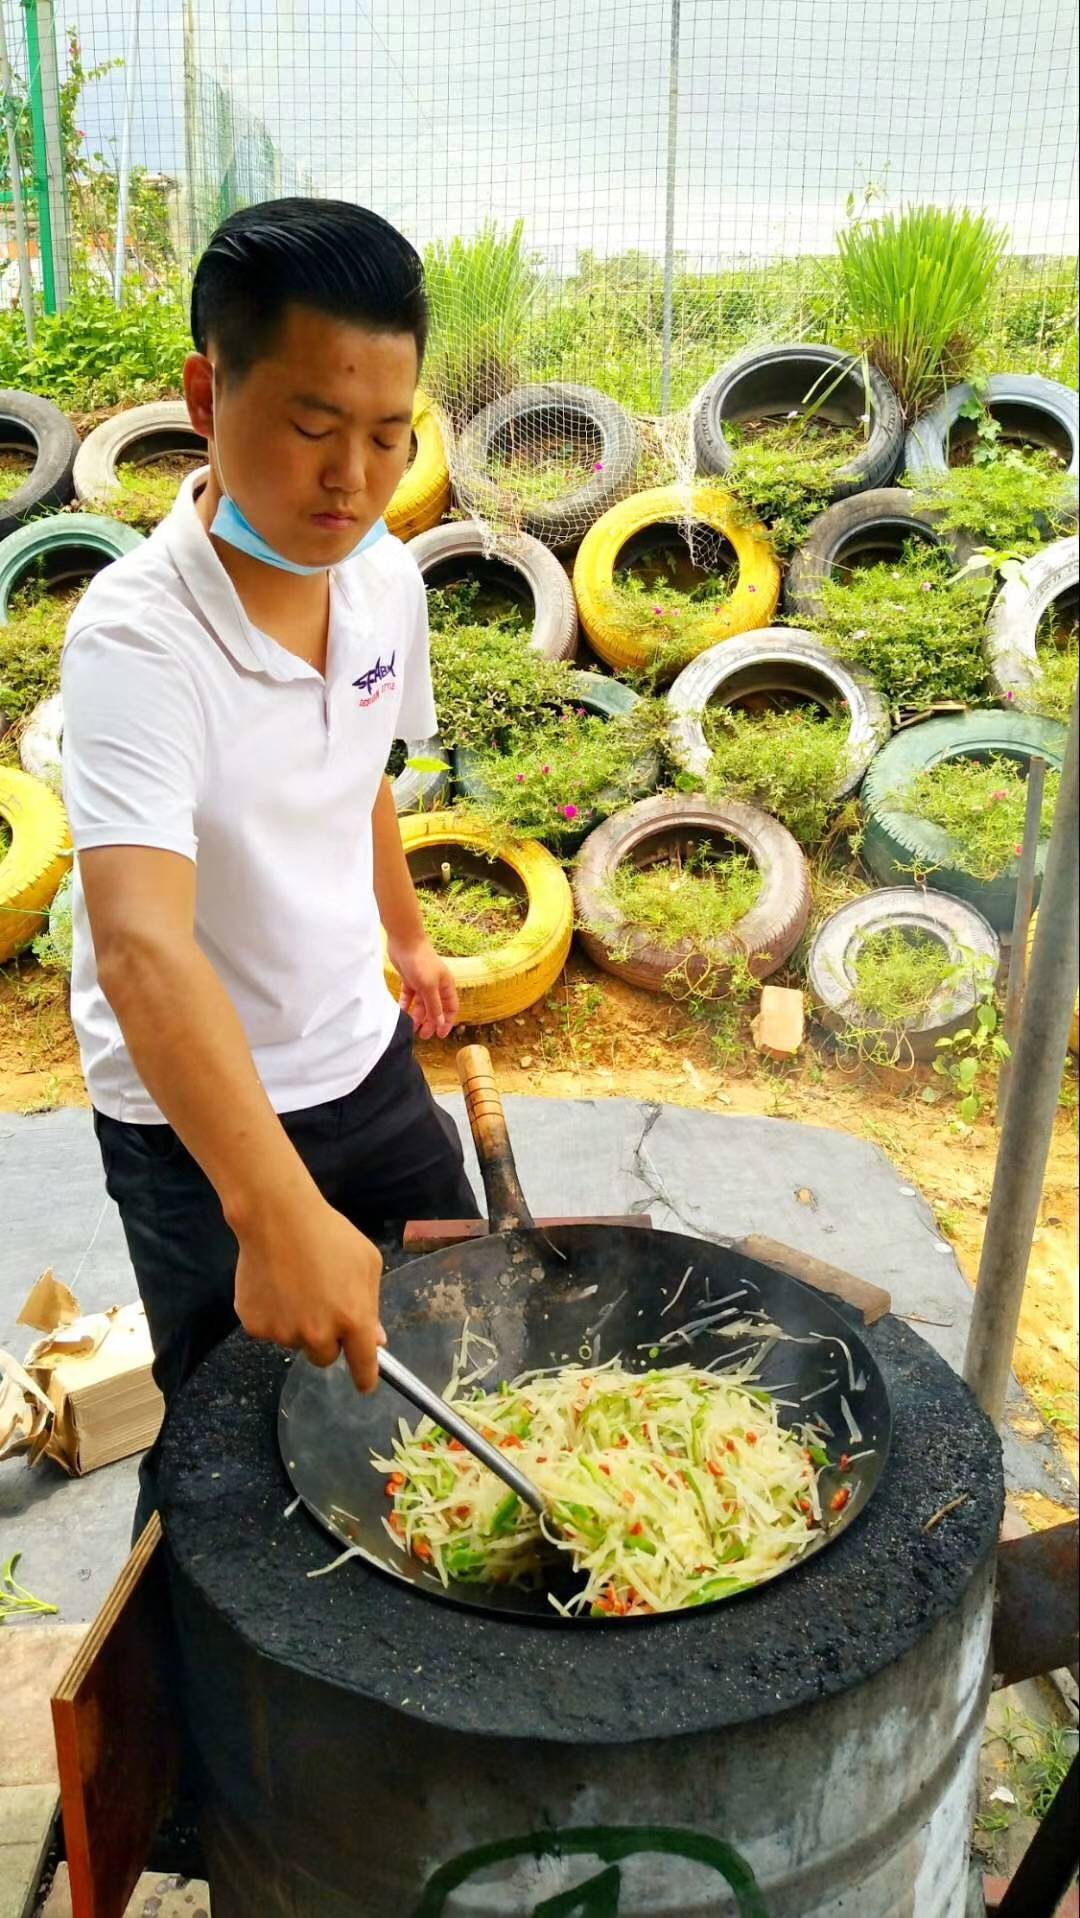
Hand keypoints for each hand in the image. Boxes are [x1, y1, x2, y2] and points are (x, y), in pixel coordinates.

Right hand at [234, 1187, 385, 1391]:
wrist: (277, 1218)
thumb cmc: (330, 1235)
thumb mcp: (366, 1263)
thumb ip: (370, 1305)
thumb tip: (375, 1339)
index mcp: (353, 1320)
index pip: (363, 1366)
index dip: (365, 1378)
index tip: (364, 1384)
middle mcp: (319, 1334)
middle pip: (324, 1358)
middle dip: (326, 1340)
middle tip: (320, 1306)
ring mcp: (284, 1332)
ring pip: (294, 1342)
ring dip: (297, 1324)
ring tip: (294, 1285)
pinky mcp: (256, 1326)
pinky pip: (269, 1330)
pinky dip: (271, 1315)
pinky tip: (272, 1285)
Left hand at [389, 932, 458, 1040]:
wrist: (405, 941)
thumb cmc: (421, 961)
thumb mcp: (429, 987)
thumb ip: (435, 1006)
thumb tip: (441, 1022)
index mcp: (446, 985)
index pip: (451, 1008)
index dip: (447, 1022)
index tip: (440, 1035)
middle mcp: (436, 985)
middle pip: (435, 1008)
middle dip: (430, 1022)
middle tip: (423, 1035)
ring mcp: (422, 981)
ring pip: (421, 1003)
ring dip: (417, 1015)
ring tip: (410, 1026)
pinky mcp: (410, 978)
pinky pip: (409, 996)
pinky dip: (406, 1004)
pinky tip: (401, 1012)